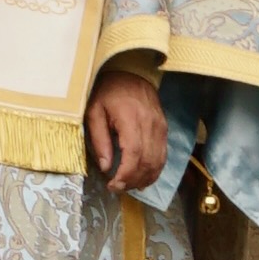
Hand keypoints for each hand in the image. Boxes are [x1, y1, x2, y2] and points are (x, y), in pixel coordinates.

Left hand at [84, 64, 166, 194]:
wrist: (131, 71)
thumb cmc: (108, 90)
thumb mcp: (94, 111)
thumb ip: (99, 139)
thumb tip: (105, 167)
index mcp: (131, 119)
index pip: (134, 154)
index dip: (126, 175)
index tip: (113, 185)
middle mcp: (151, 125)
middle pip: (148, 162)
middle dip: (133, 180)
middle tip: (117, 188)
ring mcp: (160, 127)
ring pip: (159, 161)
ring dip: (145, 178)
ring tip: (129, 186)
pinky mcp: (164, 128)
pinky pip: (163, 154)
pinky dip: (155, 169)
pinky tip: (143, 178)